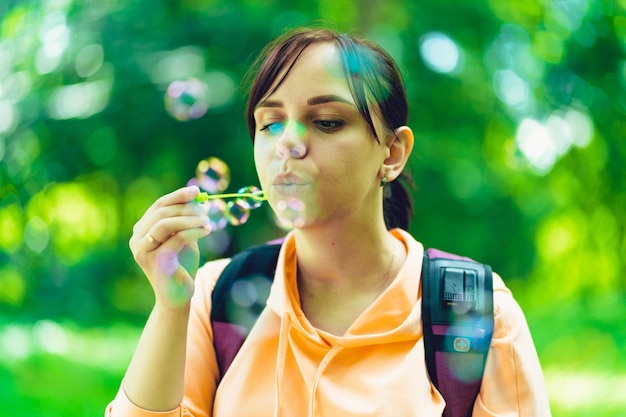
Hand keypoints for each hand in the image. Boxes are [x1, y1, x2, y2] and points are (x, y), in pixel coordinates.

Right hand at [129, 186, 210, 307]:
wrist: (177, 295)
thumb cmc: (181, 265)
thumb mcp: (184, 237)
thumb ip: (186, 220)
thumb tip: (198, 198)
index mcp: (142, 230)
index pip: (159, 206)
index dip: (178, 196)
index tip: (197, 191)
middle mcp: (137, 239)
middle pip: (162, 212)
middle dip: (186, 207)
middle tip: (207, 208)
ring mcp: (143, 250)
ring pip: (166, 224)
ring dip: (189, 218)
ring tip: (208, 220)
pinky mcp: (156, 261)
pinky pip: (176, 239)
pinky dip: (194, 231)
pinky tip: (207, 230)